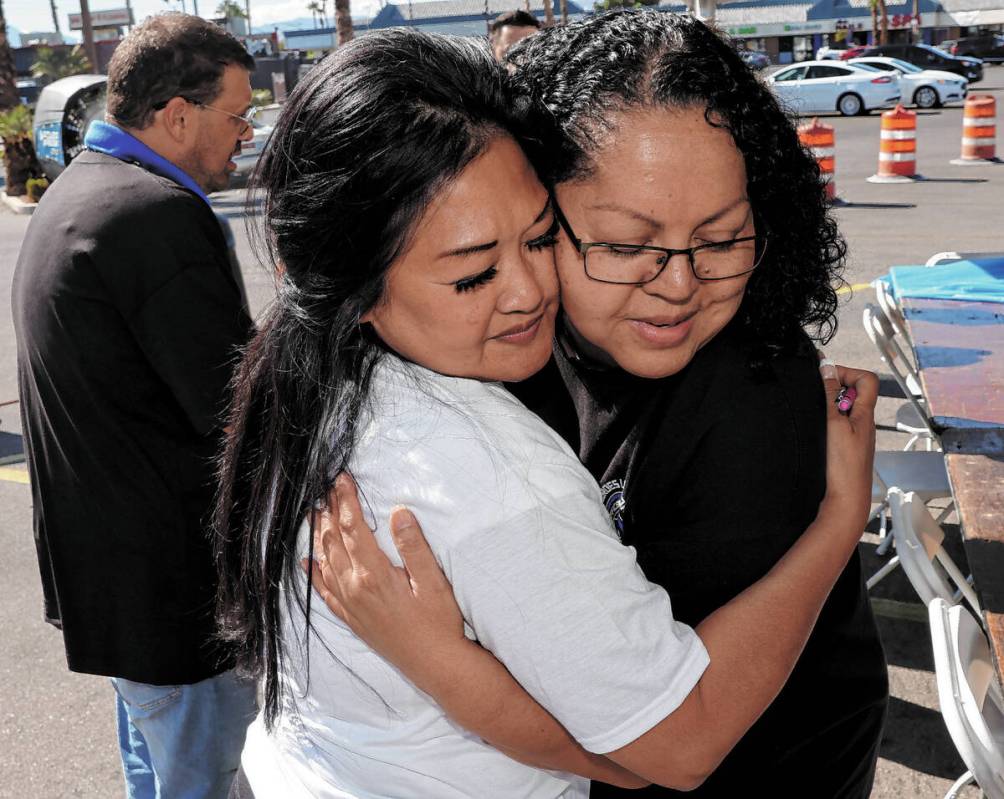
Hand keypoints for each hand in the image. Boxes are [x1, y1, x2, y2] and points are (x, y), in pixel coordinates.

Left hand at [304, 474, 466, 673]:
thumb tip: (398, 512)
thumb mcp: (434, 581)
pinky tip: (307, 562)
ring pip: (325, 562)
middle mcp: (354, 588)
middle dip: (330, 511)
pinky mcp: (352, 619)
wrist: (435, 665)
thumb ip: (414, 546)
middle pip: (334, 541)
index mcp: (373, 574)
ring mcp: (350, 605)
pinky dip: (314, 573)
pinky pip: (324, 592)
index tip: (341, 478)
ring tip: (316, 513)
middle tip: (327, 488)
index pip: (353, 527)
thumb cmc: (439, 622)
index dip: (346, 500)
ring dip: (319, 535)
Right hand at [817, 355, 877, 532]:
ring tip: (815, 417)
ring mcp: (854, 436)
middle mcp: (862, 423)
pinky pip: (837, 425)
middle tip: (816, 398)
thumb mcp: (834, 424)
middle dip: (832, 389)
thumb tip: (827, 368)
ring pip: (843, 409)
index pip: (867, 378)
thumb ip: (830, 395)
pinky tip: (815, 432)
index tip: (826, 377)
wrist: (845, 500)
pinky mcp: (844, 448)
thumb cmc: (844, 468)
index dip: (847, 372)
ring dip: (826, 407)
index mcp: (865, 414)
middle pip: (853, 392)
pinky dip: (825, 423)